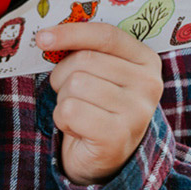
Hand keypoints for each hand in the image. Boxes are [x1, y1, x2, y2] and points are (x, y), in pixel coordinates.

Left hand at [37, 22, 163, 185]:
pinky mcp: (118, 137)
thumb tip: (46, 36)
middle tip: (69, 92)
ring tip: (78, 111)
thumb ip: (85, 48)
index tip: (42, 37)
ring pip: (75, 84)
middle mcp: (148, 84)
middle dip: (63, 74)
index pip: (106, 35)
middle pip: (85, 59)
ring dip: (64, 98)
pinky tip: (78, 128)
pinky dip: (62, 119)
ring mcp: (136, 112)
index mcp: (146, 60)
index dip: (71, 32)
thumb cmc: (97, 104)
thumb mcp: (99, 71)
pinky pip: (70, 110)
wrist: (105, 157)